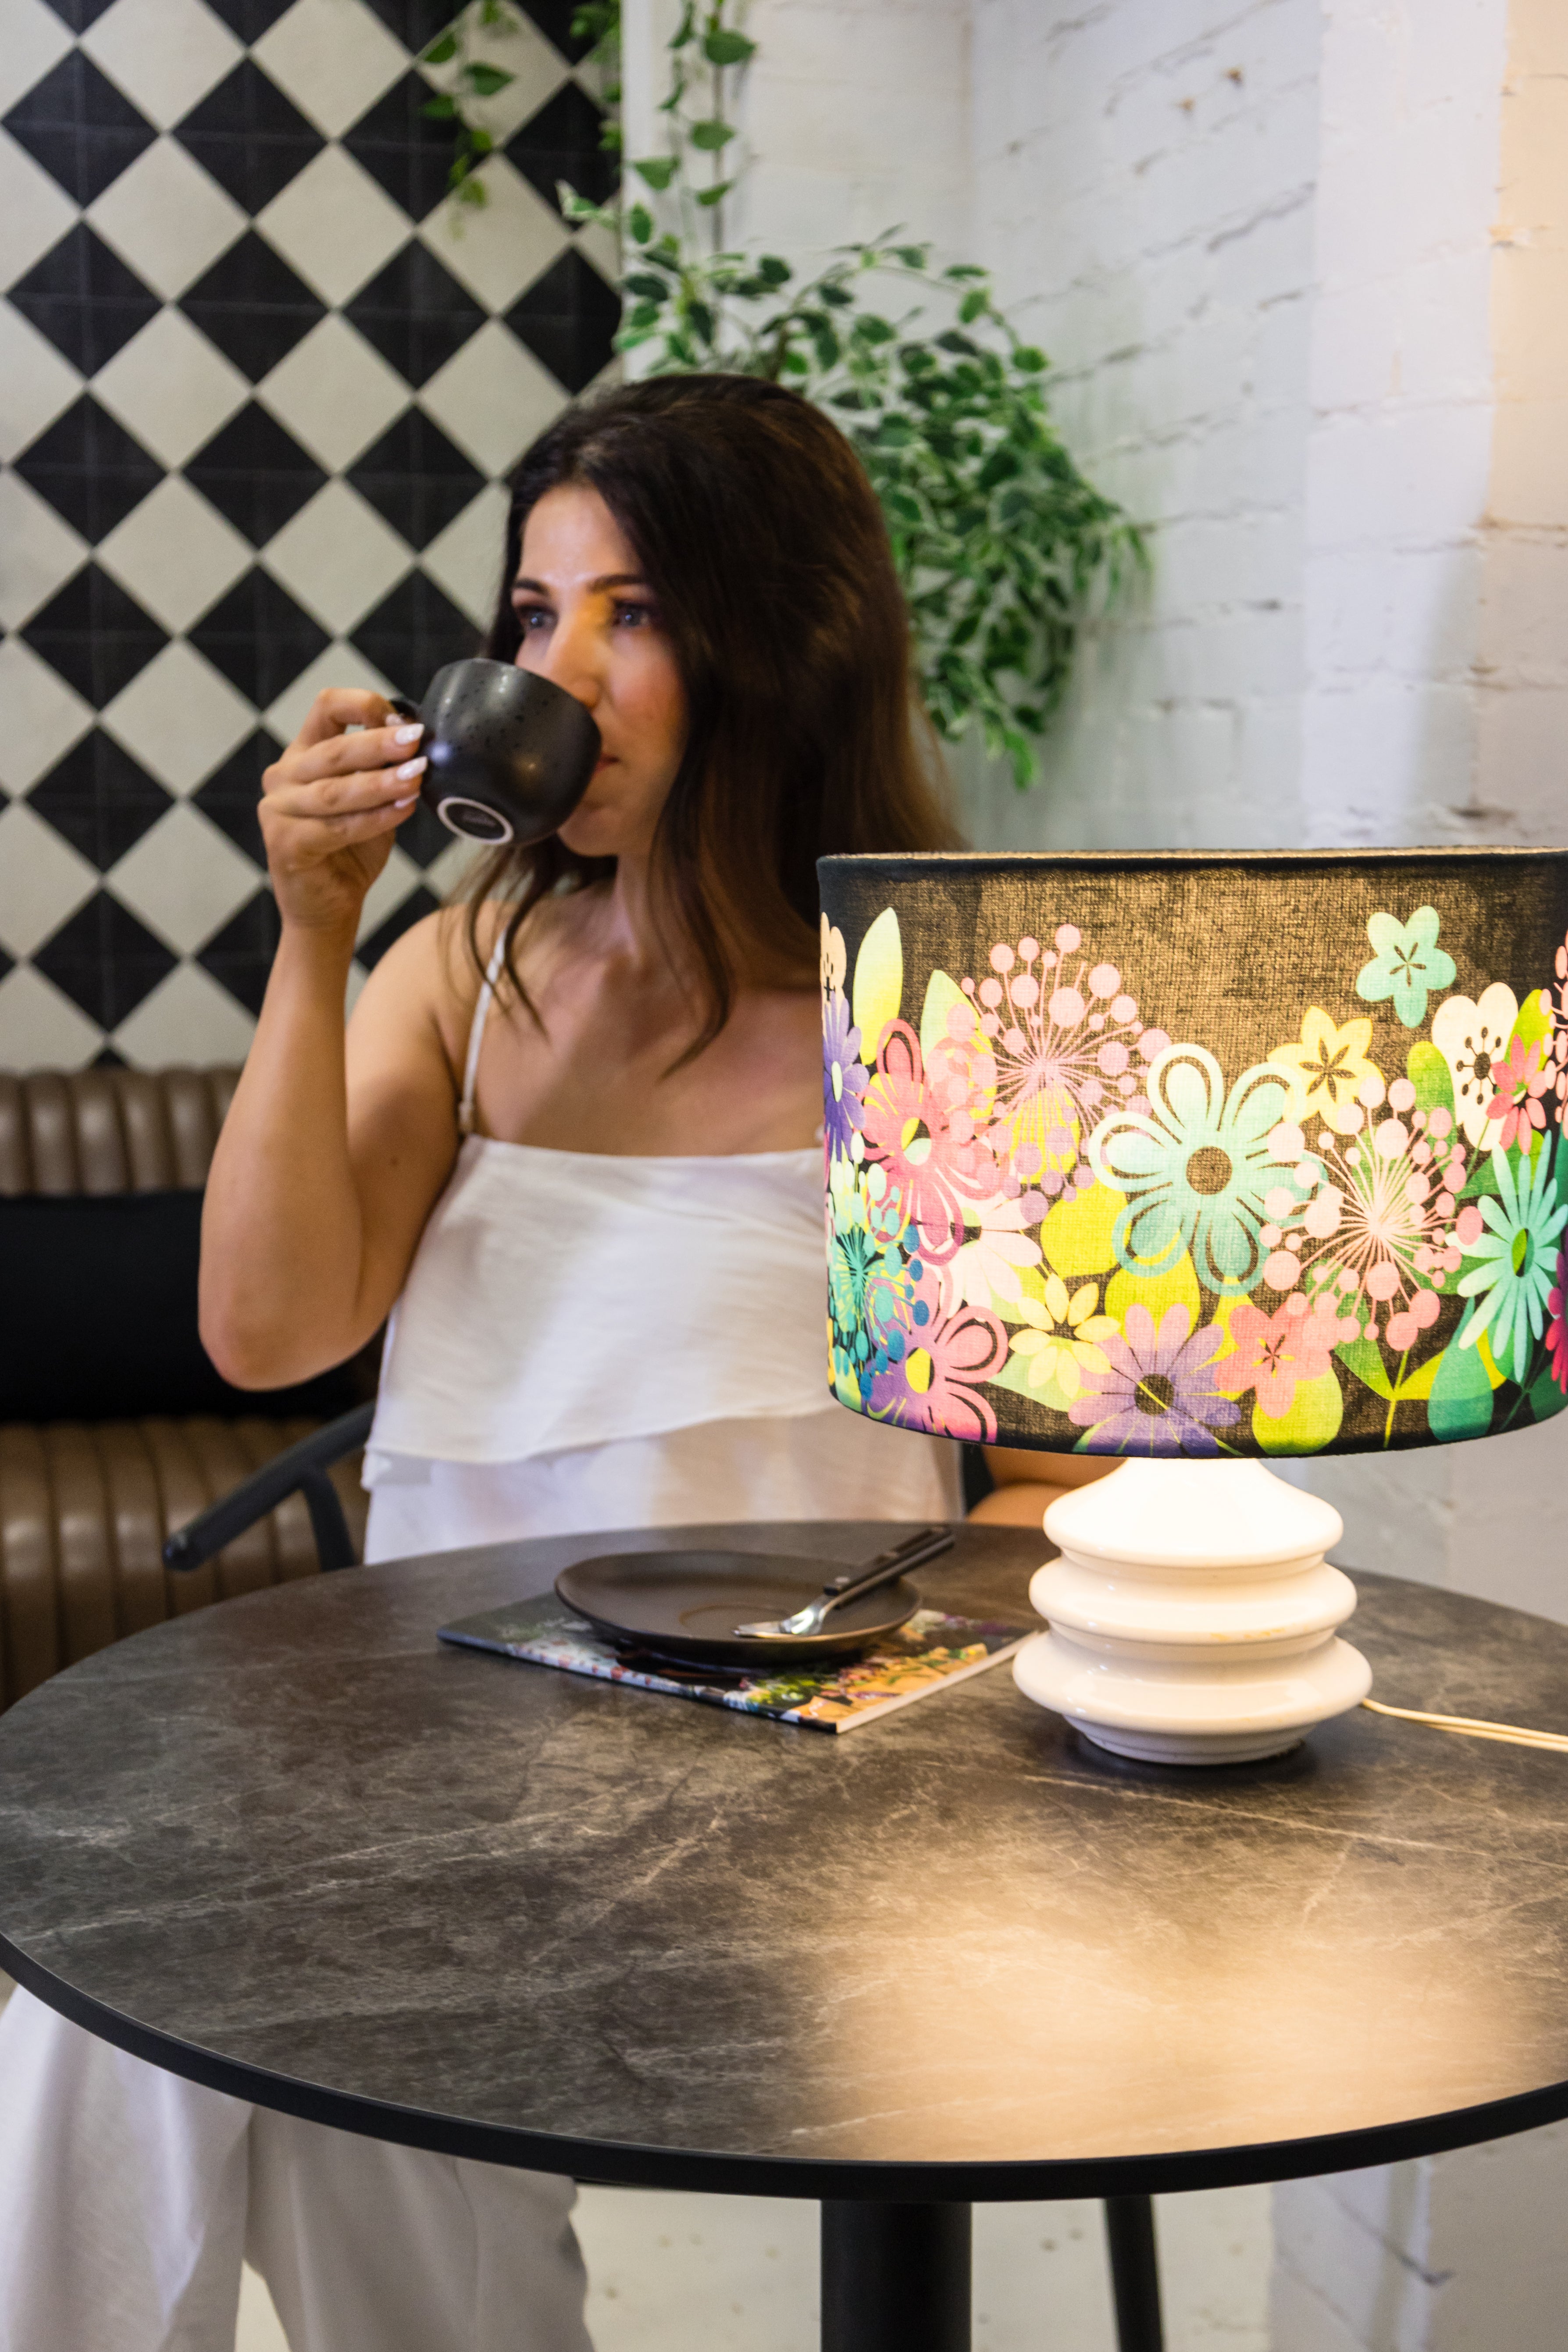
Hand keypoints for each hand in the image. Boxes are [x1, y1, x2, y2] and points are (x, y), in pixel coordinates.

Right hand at [260, 691, 426, 940]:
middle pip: (333, 750)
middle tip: (416, 740)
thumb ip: (383, 768)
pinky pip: (336, 827)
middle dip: (379, 743)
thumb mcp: (372, 799)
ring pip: (335, 790)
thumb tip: (417, 736)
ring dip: (381, 781)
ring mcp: (278, 810)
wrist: (329, 907)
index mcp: (304, 754)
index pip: (326, 708)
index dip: (364, 706)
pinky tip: (404, 809)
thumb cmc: (352, 850)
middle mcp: (283, 776)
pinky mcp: (284, 843)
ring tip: (417, 775)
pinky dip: (374, 817)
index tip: (402, 719)